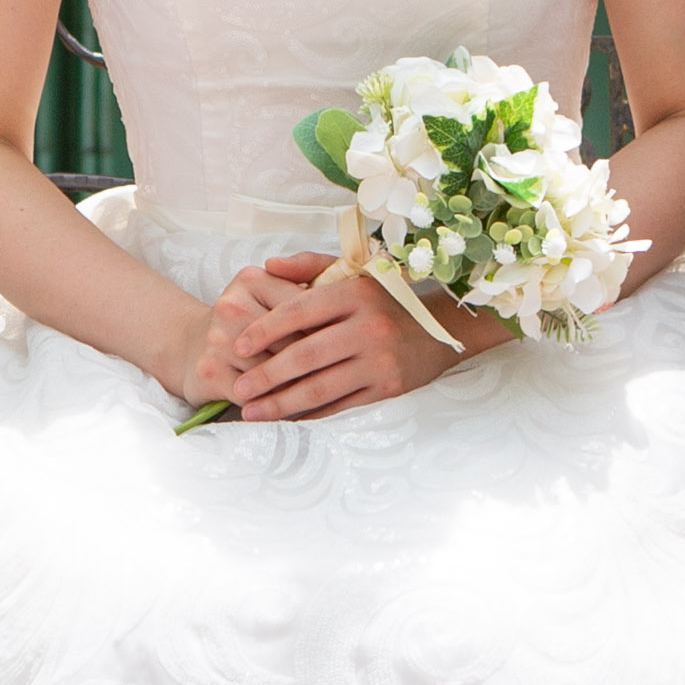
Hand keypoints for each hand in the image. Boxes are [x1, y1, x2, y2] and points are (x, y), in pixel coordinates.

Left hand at [190, 254, 494, 424]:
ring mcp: (379, 362)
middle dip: (265, 377)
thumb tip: (267, 266)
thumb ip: (309, 266)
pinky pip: (340, 406)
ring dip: (280, 403)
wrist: (445, 329)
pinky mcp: (388, 389)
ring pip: (319, 387)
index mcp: (354, 294)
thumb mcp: (354, 273)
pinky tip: (287, 419)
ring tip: (252, 412)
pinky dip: (310, 415)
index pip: (298, 312)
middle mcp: (368, 328)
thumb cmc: (388, 299)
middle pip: (304, 356)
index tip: (240, 347)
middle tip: (238, 390)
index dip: (264, 330)